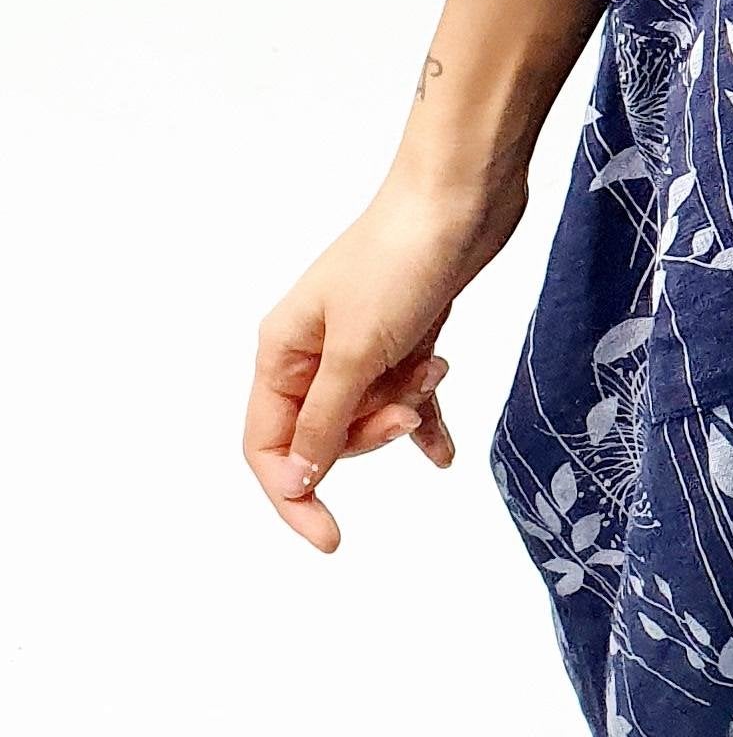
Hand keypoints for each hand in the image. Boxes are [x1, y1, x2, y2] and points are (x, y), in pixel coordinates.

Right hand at [244, 170, 524, 554]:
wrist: (460, 198)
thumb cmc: (400, 262)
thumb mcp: (358, 351)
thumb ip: (325, 419)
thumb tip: (295, 478)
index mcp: (281, 352)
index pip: (267, 445)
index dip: (292, 495)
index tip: (330, 538)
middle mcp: (312, 352)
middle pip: (323, 435)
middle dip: (367, 437)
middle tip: (406, 406)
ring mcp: (359, 344)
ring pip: (368, 417)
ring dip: (403, 412)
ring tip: (433, 374)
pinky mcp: (404, 336)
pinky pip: (404, 398)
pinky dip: (425, 420)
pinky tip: (444, 454)